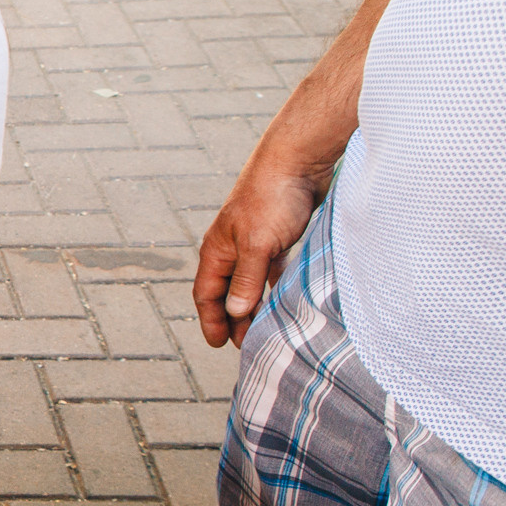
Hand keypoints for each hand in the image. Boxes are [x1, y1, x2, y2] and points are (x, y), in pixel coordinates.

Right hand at [193, 148, 328, 348]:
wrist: (298, 160)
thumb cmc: (272, 198)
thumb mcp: (258, 244)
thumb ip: (246, 280)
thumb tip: (235, 312)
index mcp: (217, 250)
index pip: (206, 293)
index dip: (211, 320)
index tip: (219, 344)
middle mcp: (232, 247)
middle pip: (226, 291)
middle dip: (232, 318)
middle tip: (244, 344)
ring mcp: (255, 241)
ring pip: (249, 281)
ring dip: (253, 304)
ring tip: (262, 326)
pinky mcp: (278, 235)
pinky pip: (270, 269)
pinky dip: (272, 286)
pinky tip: (282, 297)